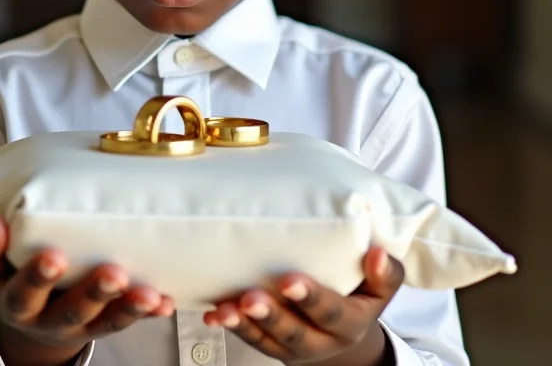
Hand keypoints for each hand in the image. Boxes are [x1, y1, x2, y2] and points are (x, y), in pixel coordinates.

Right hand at [0, 216, 173, 365]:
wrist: (31, 318)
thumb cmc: (14, 275)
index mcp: (17, 302)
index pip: (21, 292)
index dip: (35, 277)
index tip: (50, 255)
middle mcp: (48, 318)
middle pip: (69, 311)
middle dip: (92, 294)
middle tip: (111, 273)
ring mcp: (79, 325)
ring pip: (104, 321)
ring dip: (127, 306)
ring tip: (147, 293)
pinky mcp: (105, 324)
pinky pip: (128, 321)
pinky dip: (148, 312)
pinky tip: (164, 302)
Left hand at [203, 247, 402, 365]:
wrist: (346, 332)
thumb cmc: (360, 294)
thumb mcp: (381, 287)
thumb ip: (385, 272)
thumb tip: (377, 252)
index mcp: (351, 323)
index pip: (332, 313)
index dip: (311, 299)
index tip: (289, 280)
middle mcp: (321, 340)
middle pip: (294, 333)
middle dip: (270, 315)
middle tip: (249, 297)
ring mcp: (293, 347)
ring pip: (267, 341)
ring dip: (243, 324)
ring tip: (224, 309)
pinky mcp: (272, 345)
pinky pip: (249, 339)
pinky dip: (231, 326)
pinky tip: (213, 313)